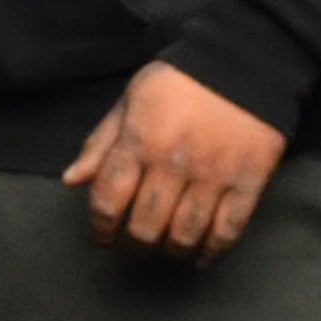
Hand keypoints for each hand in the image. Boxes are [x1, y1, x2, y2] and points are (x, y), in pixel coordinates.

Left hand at [61, 63, 285, 259]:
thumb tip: (72, 181)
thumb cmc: (178, 82)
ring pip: (185, 235)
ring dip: (170, 252)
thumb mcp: (129, 101)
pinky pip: (228, 230)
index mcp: (139, 142)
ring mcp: (213, 176)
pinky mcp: (248, 183)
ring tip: (164, 250)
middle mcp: (173, 164)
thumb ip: (100, 143)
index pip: (108, 200)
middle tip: (132, 245)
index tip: (100, 239)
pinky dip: (212, 251)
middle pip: (146, 226)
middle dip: (133, 245)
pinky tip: (201, 257)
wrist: (245, 63)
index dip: (100, 229)